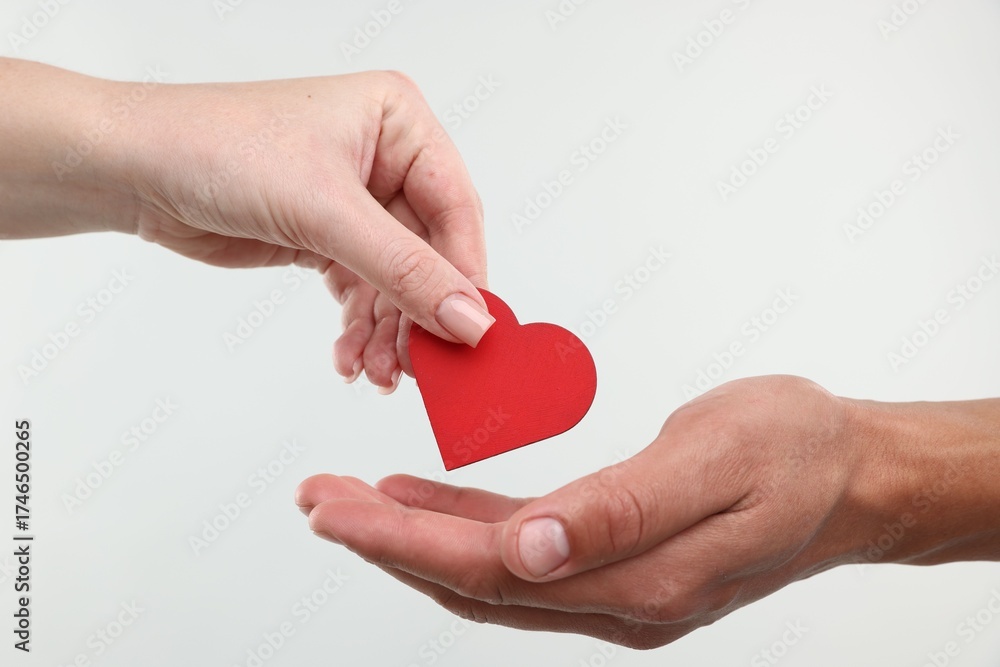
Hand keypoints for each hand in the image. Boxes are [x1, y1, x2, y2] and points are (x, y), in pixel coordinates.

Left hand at [0, 59, 492, 391]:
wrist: (132, 169)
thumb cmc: (216, 148)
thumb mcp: (324, 210)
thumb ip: (405, 270)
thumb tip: (470, 319)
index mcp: (399, 122)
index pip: (456, 208)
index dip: (464, 275)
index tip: (470, 334)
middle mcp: (385, 158)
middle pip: (429, 253)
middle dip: (418, 315)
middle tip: (418, 368)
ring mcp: (356, 201)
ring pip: (397, 282)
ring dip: (388, 332)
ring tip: (376, 372)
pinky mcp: (327, 236)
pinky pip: (364, 292)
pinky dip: (360, 329)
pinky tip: (351, 358)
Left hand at [297, 376, 999, 647]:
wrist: (853, 473)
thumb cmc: (796, 451)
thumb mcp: (718, 459)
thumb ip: (623, 509)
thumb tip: (529, 549)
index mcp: (639, 577)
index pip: (491, 569)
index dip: (404, 541)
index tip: (337, 508)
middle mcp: (618, 598)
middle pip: (474, 579)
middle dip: (386, 543)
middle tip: (318, 500)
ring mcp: (616, 588)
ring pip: (488, 570)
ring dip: (414, 538)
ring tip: (348, 500)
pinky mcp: (617, 562)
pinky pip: (521, 550)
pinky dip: (464, 528)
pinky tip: (422, 502)